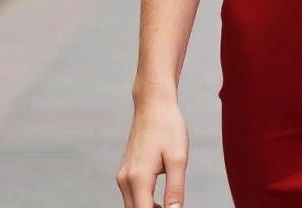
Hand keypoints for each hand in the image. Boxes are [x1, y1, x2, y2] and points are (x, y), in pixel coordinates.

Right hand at [116, 93, 187, 207]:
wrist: (154, 104)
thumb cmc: (168, 126)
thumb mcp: (178, 158)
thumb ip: (175, 190)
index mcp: (138, 178)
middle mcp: (126, 180)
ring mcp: (123, 176)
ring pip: (132, 206)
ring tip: (169, 206)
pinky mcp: (126, 172)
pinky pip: (132, 196)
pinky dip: (144, 203)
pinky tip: (160, 202)